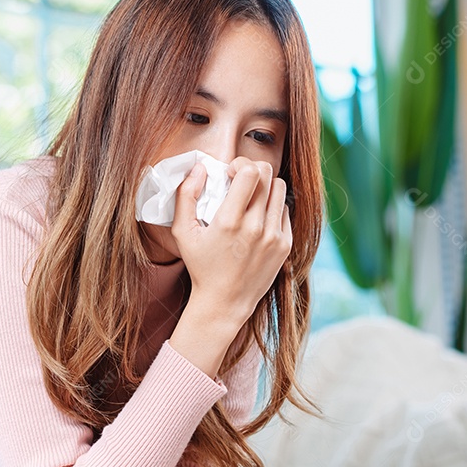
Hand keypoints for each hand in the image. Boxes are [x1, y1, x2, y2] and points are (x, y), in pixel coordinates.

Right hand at [170, 157, 291, 322]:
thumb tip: (200, 168)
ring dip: (265, 186)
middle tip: (241, 181)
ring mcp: (273, 236)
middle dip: (253, 170)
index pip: (251, 172)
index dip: (241, 164)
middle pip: (268, 175)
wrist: (225, 302)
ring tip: (251, 198)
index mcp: (229, 221)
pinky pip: (284, 210)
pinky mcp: (284, 245)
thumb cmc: (201, 266)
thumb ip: (185, 196)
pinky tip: (258, 218)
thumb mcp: (182, 232)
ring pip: (280, 189)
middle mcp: (255, 227)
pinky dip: (272, 208)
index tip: (231, 174)